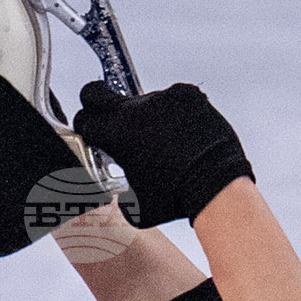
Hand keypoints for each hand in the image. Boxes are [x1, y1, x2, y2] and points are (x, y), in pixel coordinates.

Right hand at [73, 81, 253, 229]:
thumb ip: (119, 194)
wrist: (216, 185)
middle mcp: (135, 108)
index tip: (93, 134)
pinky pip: (171, 100)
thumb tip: (118, 194)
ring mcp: (163, 97)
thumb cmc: (176, 199)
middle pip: (99, 92)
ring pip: (141, 101)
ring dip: (145, 118)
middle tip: (107, 120)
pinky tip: (183, 136)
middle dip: (97, 105)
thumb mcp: (136, 208)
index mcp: (116, 133)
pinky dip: (173, 114)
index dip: (87, 128)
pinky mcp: (186, 94)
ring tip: (165, 144)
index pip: (85, 118)